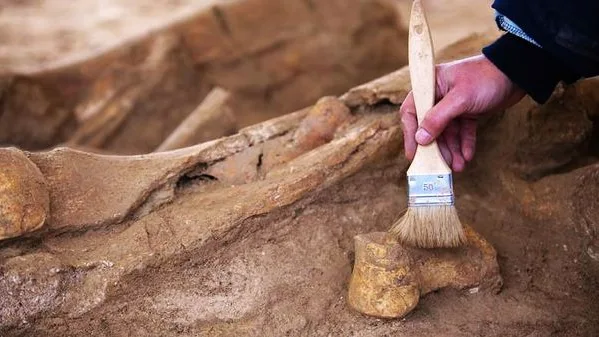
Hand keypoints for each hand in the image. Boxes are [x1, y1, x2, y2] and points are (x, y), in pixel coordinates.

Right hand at [400, 54, 525, 171]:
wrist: (517, 73)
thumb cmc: (487, 77)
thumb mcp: (460, 98)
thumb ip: (438, 118)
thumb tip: (420, 138)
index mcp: (430, 85)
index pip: (412, 112)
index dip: (411, 134)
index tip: (414, 154)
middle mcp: (438, 96)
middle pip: (429, 127)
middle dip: (437, 147)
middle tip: (440, 165)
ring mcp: (453, 105)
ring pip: (447, 132)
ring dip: (452, 149)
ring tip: (458, 165)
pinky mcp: (467, 112)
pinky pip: (462, 131)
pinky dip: (464, 143)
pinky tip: (467, 156)